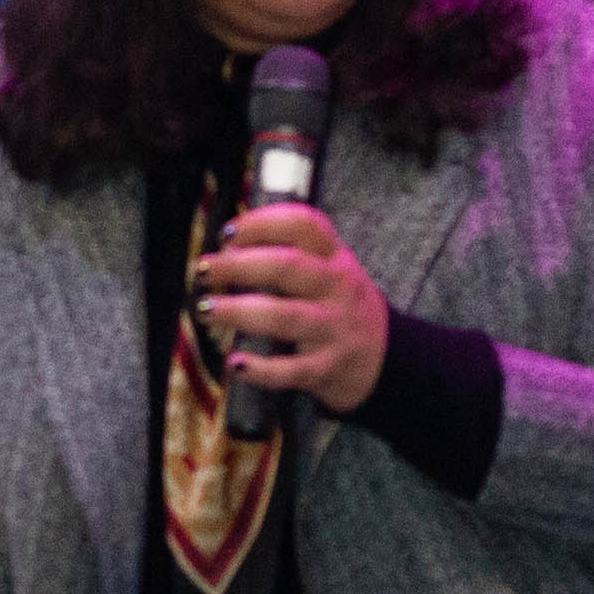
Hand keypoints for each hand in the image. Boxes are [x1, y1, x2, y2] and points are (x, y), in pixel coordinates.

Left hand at [191, 200, 387, 417]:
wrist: (388, 360)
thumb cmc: (343, 309)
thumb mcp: (332, 271)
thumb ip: (293, 254)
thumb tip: (227, 246)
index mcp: (336, 259)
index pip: (304, 225)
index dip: (262, 223)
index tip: (227, 233)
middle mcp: (337, 289)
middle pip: (287, 267)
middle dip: (239, 265)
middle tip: (204, 270)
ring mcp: (334, 330)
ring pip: (285, 316)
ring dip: (239, 311)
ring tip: (206, 309)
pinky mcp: (327, 369)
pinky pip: (291, 370)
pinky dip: (261, 369)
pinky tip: (236, 364)